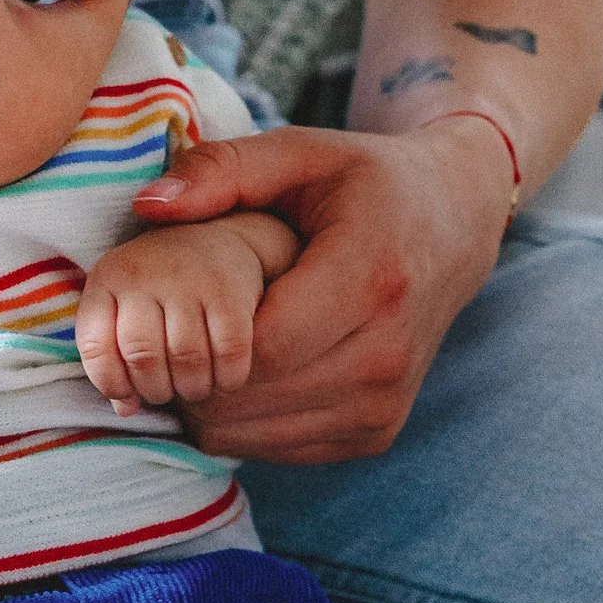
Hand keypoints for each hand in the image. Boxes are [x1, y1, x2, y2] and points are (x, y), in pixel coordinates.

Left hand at [77, 219, 275, 412]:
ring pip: (187, 358)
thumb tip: (124, 409)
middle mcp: (145, 273)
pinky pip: (229, 353)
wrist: (214, 242)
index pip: (95, 347)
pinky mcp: (231, 292)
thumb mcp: (125, 308)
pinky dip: (227, 378)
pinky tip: (224, 378)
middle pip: (142, 356)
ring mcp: (189, 279)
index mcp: (108, 278)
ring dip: (192, 389)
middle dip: (155, 390)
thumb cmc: (159, 289)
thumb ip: (115, 356)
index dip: (110, 383)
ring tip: (194, 387)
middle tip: (167, 392)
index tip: (127, 393)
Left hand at [129, 117, 513, 463]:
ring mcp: (387, 402)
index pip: (262, 346)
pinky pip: (284, 450)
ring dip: (213, 404)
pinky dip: (245, 422)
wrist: (454, 225)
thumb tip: (147, 206)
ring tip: (195, 351)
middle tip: (165, 333)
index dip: (199, 338)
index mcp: (371, 280)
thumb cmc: (364, 183)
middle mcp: (387, 353)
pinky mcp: (378, 432)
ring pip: (261, 434)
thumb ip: (221, 171)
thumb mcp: (299, 152)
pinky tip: (236, 375)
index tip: (170, 305)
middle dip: (194, 373)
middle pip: (257, 396)